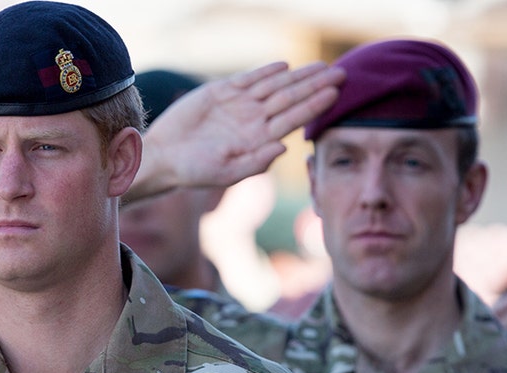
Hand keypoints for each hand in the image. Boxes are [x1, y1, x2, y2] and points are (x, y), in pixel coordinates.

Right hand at [134, 62, 343, 199]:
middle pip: (291, 98)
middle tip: (342, 72)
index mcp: (259, 139)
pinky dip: (265, 72)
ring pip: (274, 86)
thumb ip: (256, 162)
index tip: (336, 93)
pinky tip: (283, 66)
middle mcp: (253, 120)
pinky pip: (248, 79)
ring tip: (320, 66)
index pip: (294, 118)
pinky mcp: (220, 92)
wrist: (164, 156)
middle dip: (316, 86)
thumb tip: (284, 147)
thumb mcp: (226, 173)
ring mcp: (239, 105)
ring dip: (298, 76)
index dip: (315, 105)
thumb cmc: (194, 171)